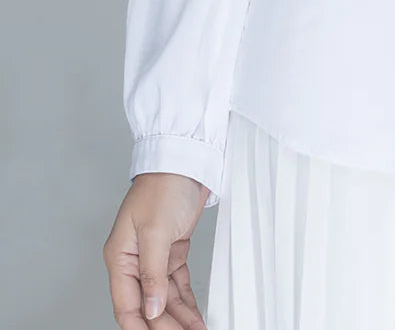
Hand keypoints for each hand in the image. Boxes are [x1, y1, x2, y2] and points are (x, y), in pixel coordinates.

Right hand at [103, 173, 210, 328]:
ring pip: (164, 298)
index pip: (126, 305)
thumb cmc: (163, 185)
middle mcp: (134, 260)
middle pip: (147, 305)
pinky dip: (186, 301)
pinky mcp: (172, 251)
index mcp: (120, 256)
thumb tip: (150, 309)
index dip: (140, 327)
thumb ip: (152, 274)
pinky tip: (194, 316)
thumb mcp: (156, 231)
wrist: (185, 161)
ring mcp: (153, 256)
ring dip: (179, 318)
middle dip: (164, 326)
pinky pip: (177, 285)